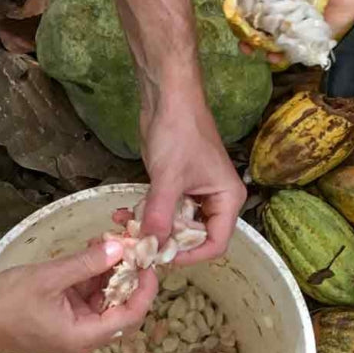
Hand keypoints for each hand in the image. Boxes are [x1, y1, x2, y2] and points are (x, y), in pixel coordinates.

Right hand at [0, 237, 157, 352]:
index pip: (130, 316)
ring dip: (108, 275)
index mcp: (83, 337)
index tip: (149, 263)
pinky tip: (92, 253)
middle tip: (132, 248)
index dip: (145, 289)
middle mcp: (82, 340)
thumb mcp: (48, 277)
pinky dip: (91, 279)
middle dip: (127, 278)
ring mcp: (72, 332)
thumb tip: (120, 247)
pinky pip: (86, 301)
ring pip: (103, 303)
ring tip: (109, 243)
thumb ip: (86, 263)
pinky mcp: (61, 322)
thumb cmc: (3, 303)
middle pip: (120, 310)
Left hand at [139, 98, 245, 260]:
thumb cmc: (180, 131)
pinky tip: (126, 214)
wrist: (167, 97)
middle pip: (195, 237)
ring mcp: (196, 193)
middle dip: (167, 242)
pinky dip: (147, 214)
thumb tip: (151, 248)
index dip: (190, 255)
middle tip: (140, 244)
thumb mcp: (168, 177)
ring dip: (152, 228)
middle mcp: (216, 199)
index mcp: (227, 199)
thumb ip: (160, 215)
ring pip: (176, 225)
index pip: (216, 243)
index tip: (162, 256)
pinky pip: (165, 210)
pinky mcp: (177, 185)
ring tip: (127, 227)